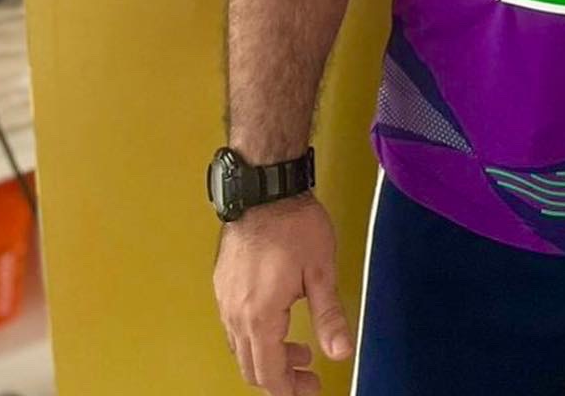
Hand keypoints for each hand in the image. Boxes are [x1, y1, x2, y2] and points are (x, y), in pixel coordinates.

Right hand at [214, 194, 352, 393]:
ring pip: (241, 348)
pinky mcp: (222, 285)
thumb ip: (329, 316)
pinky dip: (257, 336)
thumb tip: (342, 352)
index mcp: (259, 317)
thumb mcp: (321, 271)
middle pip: (251, 367)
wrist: (264, 189)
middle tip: (309, 374)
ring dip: (269, 356)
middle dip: (281, 379)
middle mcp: (235, 315)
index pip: (269, 375)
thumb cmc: (295, 225)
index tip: (311, 390)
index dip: (291, 390)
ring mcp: (224, 300)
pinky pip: (235, 326)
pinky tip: (279, 321)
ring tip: (301, 350)